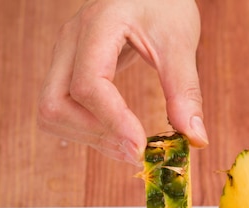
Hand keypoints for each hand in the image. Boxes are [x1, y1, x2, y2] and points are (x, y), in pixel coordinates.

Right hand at [38, 0, 207, 164]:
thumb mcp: (180, 41)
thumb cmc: (164, 2)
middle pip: (55, 104)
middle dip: (94, 135)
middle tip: (136, 152)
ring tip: (131, 147)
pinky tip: (121, 136)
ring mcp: (66, 56)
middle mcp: (71, 42)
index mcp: (98, 27)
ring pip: (53, 111)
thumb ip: (185, 90)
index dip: (112, 122)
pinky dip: (89, 131)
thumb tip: (195, 139)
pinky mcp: (70, 69)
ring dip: (89, 138)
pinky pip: (64, 109)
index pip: (88, 84)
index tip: (141, 147)